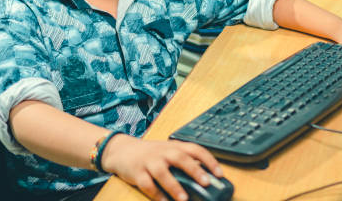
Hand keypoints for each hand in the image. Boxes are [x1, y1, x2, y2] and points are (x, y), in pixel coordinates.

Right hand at [101, 136, 222, 200]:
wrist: (122, 149)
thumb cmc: (151, 153)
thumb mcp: (169, 151)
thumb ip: (185, 160)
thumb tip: (207, 176)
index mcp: (174, 146)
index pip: (195, 149)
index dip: (209, 160)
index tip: (219, 174)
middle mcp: (163, 152)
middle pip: (180, 158)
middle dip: (194, 170)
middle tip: (206, 182)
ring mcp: (149, 161)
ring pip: (162, 172)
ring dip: (174, 186)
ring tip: (184, 199)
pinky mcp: (137, 172)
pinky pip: (147, 184)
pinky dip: (156, 194)